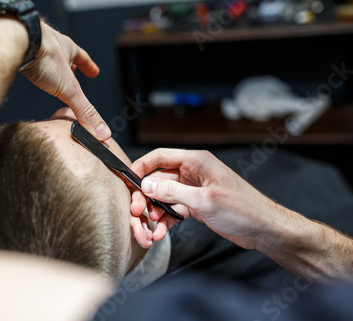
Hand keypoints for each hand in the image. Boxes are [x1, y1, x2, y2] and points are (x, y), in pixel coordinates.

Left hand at [21, 22, 110, 140]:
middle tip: (72, 70)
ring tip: (46, 72)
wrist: (15, 39)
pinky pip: (22, 56)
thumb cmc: (44, 56)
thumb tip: (101, 131)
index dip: (89, 66)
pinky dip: (26, 64)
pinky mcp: (14, 47)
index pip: (82, 58)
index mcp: (67, 48)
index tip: (94, 72)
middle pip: (63, 54)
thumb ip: (84, 110)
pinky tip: (23, 70)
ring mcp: (31, 43)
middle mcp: (50, 43)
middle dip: (68, 64)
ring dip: (47, 63)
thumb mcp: (69, 88)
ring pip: (43, 54)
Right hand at [130, 149, 281, 248]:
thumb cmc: (243, 208)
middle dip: (145, 196)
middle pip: (158, 179)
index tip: (128, 180)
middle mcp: (192, 173)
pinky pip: (172, 210)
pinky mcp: (195, 205)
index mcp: (196, 161)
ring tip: (148, 228)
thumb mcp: (204, 200)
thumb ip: (172, 191)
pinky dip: (165, 221)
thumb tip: (146, 184)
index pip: (160, 156)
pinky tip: (160, 233)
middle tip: (137, 211)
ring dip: (154, 212)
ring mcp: (193, 190)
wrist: (263, 228)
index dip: (141, 166)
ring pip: (163, 197)